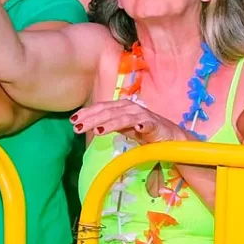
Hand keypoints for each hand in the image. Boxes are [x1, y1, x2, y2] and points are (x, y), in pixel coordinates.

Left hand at [71, 100, 187, 144]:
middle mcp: (131, 108)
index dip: (88, 113)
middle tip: (78, 127)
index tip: (73, 121)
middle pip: (109, 112)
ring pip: (124, 118)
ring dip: (111, 123)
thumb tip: (88, 125)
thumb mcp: (123, 128)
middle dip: (93, 119)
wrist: (170, 136)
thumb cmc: (145, 131)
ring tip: (98, 131)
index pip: (102, 108)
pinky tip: (137, 129)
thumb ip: (109, 124)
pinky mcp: (156, 125)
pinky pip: (148, 124)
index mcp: (122, 107)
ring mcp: (144, 116)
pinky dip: (143, 125)